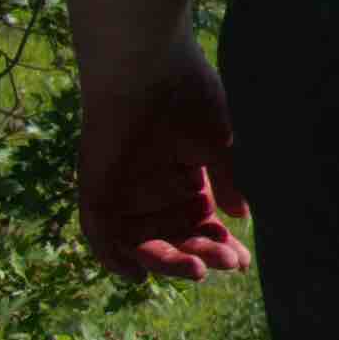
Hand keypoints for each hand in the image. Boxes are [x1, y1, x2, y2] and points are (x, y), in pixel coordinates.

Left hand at [72, 43, 254, 284]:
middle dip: (199, 254)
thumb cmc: (185, 93)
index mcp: (181, 176)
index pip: (198, 222)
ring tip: (196, 268)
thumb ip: (226, 180)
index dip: (218, 244)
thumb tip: (241, 216)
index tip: (242, 261)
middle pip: (172, 237)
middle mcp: (150, 187)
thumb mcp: (215, 143)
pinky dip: (113, 257)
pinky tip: (137, 275)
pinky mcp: (95, 186)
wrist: (146, 64)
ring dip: (167, 260)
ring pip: (140, 241)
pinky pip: (99, 232)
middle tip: (226, 262)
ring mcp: (121, 189)